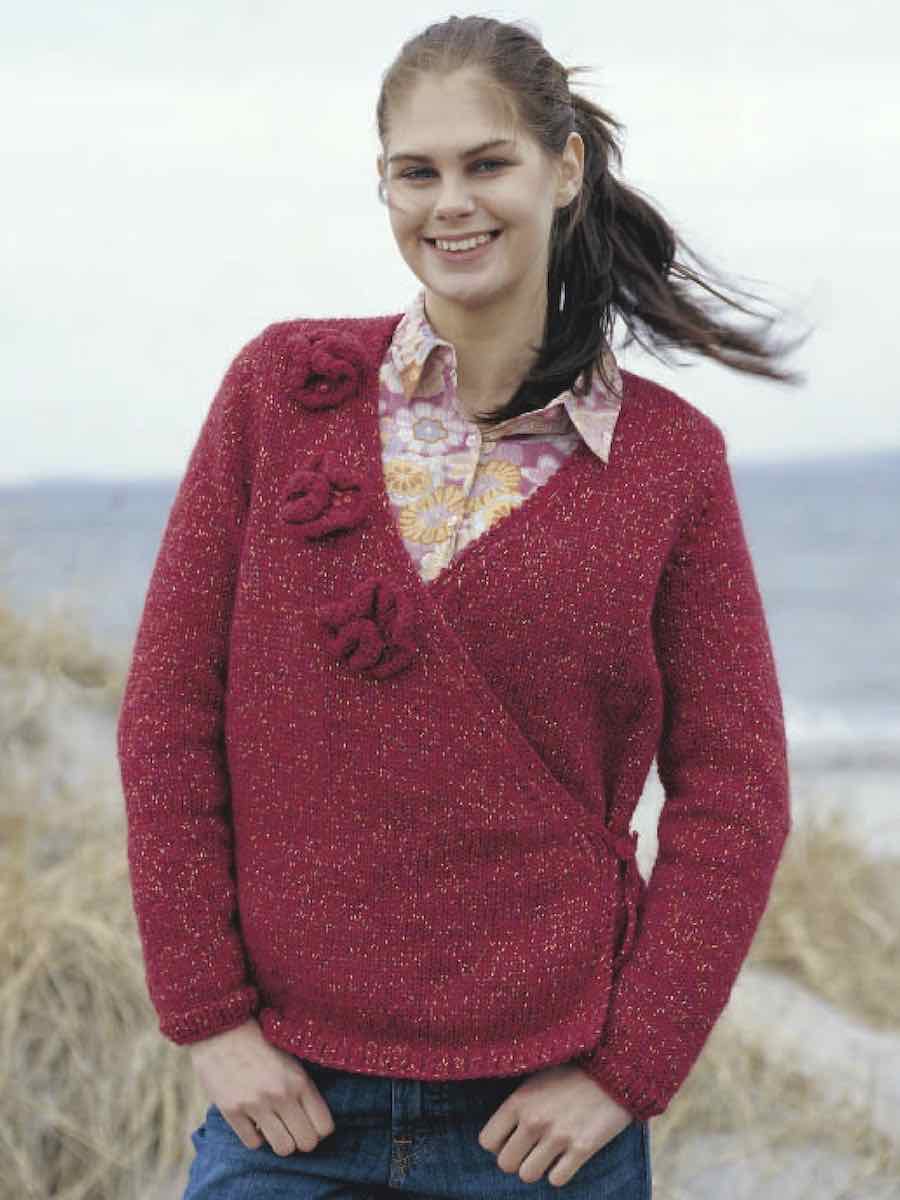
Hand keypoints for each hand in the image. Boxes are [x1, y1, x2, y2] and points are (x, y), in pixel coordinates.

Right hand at [188, 1017, 334, 1155]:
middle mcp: (281, 1094)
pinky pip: (253, 1144)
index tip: (311, 1122)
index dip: (319, 1129)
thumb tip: (314, 1122)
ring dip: (281, 1141)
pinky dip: (255, 1136)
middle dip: (302, 1139)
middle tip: (293, 1127)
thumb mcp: (291, 1058)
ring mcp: (255, 1104)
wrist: (222, 1027)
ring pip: (283, 1149)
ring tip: (275, 1126)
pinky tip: (254, 1119)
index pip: (324, 1127)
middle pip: (307, 1143)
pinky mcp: (232, 1111)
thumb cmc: (261, 1042)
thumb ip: (304, 1088)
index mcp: (300, 1080)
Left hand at [478, 1061, 632, 1187]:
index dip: (498, 1143)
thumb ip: (517, 1105)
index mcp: (519, 1100)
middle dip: (516, 1159)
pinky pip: (556, 1180)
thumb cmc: (571, 1072)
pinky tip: (566, 1157)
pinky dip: (559, 1173)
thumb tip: (502, 1134)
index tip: (511, 1138)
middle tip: (530, 1148)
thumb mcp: (536, 1078)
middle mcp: (534, 1120)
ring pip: (528, 1176)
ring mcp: (558, 1136)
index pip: (487, 1141)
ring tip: (548, 1153)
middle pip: (505, 1164)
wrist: (613, 1067)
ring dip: (537, 1168)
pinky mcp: (582, 1148)